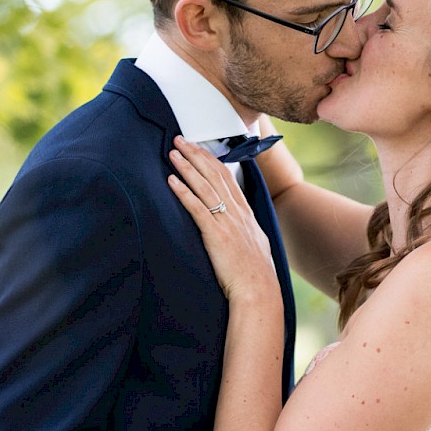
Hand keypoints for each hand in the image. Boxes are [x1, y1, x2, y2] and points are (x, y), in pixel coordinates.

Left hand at [168, 138, 278, 302]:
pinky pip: (197, 208)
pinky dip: (184, 192)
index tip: (197, 147)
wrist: (258, 290)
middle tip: (179, 140)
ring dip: (187, 167)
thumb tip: (238, 224)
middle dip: (196, 155)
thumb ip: (245, 228)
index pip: (226, 176)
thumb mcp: (255, 243)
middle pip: (214, 175)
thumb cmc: (255, 273)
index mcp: (245, 212)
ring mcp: (227, 222)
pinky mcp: (216, 234)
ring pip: (205, 186)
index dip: (210, 159)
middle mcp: (237, 212)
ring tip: (172, 153)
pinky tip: (172, 181)